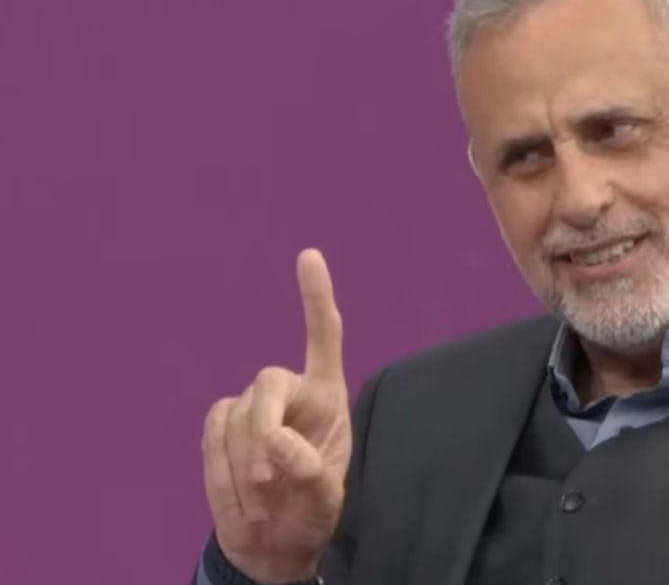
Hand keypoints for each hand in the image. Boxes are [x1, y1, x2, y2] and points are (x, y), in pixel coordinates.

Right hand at [201, 249, 351, 582]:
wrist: (272, 542)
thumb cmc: (310, 512)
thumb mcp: (325, 501)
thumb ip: (310, 470)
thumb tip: (276, 440)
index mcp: (326, 397)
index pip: (324, 338)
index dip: (315, 299)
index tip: (308, 256)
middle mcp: (290, 393)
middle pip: (268, 383)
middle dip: (262, 429)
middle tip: (268, 480)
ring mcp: (251, 408)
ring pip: (235, 417)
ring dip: (244, 466)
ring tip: (264, 500)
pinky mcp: (220, 427)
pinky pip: (213, 434)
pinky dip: (222, 469)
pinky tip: (241, 494)